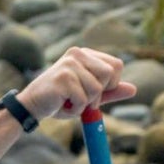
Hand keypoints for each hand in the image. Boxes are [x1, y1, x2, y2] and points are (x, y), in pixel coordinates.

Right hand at [16, 46, 135, 122]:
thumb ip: (109, 91)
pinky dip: (75, 109)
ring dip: (85, 103)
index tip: (95, 92)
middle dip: (100, 93)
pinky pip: (83, 99)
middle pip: (110, 74)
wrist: (30, 106)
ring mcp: (69, 64)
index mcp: (85, 54)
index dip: (111, 84)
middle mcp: (77, 54)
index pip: (116, 65)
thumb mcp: (88, 95)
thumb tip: (133, 90)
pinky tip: (62, 105)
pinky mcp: (63, 78)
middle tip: (82, 99)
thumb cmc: (59, 100)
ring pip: (97, 89)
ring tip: (69, 102)